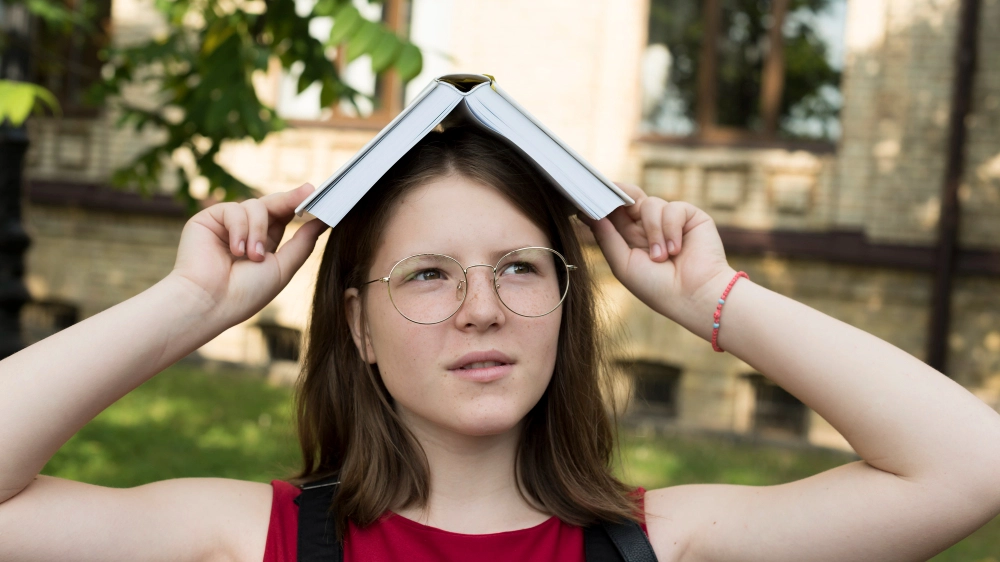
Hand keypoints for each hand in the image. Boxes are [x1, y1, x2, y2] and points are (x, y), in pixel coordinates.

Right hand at [167, 183, 328, 326]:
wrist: (210, 302)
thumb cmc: (246, 293)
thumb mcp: (283, 268)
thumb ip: (302, 243)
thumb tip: (322, 222)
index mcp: (264, 243)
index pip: (284, 217)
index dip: (300, 206)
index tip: (318, 196)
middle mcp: (246, 231)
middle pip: (272, 205)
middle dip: (290, 199)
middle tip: (309, 191)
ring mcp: (227, 224)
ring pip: (255, 206)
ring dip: (259, 231)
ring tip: (252, 256)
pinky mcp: (208, 219)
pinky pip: (234, 210)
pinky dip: (240, 229)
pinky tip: (236, 251)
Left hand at [577, 183, 733, 332]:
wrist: (694, 296)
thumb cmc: (657, 288)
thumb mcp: (623, 264)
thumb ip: (606, 237)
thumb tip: (588, 214)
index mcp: (632, 239)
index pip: (615, 214)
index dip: (604, 204)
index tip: (590, 198)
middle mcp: (651, 227)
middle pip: (631, 198)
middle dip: (621, 197)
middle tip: (613, 198)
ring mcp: (670, 221)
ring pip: (650, 204)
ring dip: (654, 232)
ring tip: (662, 257)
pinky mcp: (691, 217)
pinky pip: (673, 208)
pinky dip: (671, 229)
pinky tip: (677, 250)